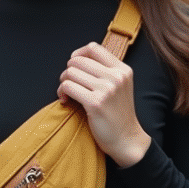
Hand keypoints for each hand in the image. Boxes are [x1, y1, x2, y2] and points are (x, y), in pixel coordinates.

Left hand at [58, 42, 150, 166]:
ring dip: (63, 83)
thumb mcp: (120, 86)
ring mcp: (107, 89)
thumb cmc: (118, 114)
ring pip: (70, 72)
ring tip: (68, 94)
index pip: (93, 48)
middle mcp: (116, 76)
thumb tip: (77, 59)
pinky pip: (68, 87)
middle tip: (70, 85)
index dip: (78, 54)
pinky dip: (62, 93)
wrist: (127, 139)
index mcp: (122, 69)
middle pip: (78, 60)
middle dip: (68, 71)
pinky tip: (66, 101)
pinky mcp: (95, 103)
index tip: (74, 66)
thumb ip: (105, 71)